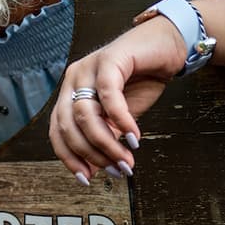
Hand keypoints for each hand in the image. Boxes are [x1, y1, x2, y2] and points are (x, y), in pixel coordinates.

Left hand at [49, 15, 185, 182]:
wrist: (167, 46)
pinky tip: (134, 137)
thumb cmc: (142, 79)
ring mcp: (88, 67)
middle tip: (117, 170)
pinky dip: (120, 120)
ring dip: (106, 143)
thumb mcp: (120, 116)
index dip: (69, 157)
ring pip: (84, 113)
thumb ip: (107, 135)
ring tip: (127, 158)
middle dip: (90, 153)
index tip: (86, 178)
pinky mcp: (110, 59)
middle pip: (67, 125)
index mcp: (70, 93)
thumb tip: (99, 167)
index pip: (57, 131)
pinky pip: (108, 95)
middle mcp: (73, 79)